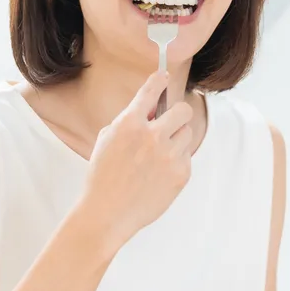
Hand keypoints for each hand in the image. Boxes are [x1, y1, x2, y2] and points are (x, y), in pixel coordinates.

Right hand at [78, 71, 193, 246]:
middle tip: (171, 121)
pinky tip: (159, 173)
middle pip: (183, 110)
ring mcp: (169, 156)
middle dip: (178, 113)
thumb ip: (129, 122)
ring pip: (187, 134)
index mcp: (129, 124)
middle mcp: (152, 136)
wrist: (107, 213)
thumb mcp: (107, 141)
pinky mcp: (181, 174)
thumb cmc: (102, 177)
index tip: (164, 77)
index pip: (151, 90)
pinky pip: (187, 157)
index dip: (160, 80)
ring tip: (159, 154)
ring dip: (176, 139)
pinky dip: (176, 161)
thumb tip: (152, 111)